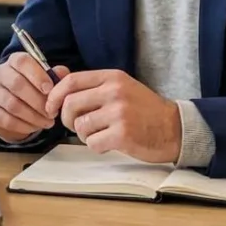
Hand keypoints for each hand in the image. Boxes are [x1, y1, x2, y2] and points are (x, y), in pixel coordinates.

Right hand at [0, 52, 69, 143]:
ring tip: (47, 121)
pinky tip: (35, 126)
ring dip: (34, 115)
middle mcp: (0, 74)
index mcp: (14, 62)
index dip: (37, 75)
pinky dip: (25, 125)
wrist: (15, 110)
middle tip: (52, 111)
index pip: (22, 62)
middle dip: (38, 100)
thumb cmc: (33, 90)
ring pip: (13, 104)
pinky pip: (8, 120)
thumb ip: (56, 75)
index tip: (49, 89)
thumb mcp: (46, 79)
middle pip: (17, 84)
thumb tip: (62, 74)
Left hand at [44, 70, 181, 163]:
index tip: (50, 107)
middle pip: (70, 104)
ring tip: (100, 134)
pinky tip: (110, 143)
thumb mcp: (121, 88)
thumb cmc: (144, 111)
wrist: (174, 128)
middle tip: (78, 126)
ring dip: (84, 135)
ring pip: (80, 126)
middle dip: (67, 120)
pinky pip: (92, 143)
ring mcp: (119, 113)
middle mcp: (114, 92)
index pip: (71, 81)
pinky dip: (97, 147)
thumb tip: (58, 83)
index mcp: (112, 78)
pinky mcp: (123, 134)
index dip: (54, 95)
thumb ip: (94, 87)